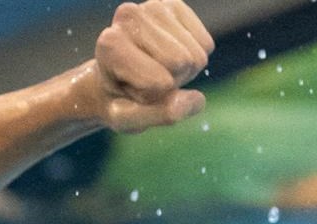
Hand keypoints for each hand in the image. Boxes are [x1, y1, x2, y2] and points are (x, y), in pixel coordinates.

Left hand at [91, 0, 213, 133]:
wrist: (116, 77)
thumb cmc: (118, 99)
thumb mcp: (127, 119)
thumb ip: (159, 115)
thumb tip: (196, 100)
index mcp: (110, 44)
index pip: (158, 82)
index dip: (151, 95)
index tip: (131, 89)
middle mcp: (129, 16)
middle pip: (181, 62)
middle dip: (170, 81)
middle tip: (147, 78)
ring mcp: (154, 6)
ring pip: (196, 56)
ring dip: (182, 71)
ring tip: (156, 68)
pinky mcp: (176, 6)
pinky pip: (206, 45)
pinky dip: (193, 57)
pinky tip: (169, 55)